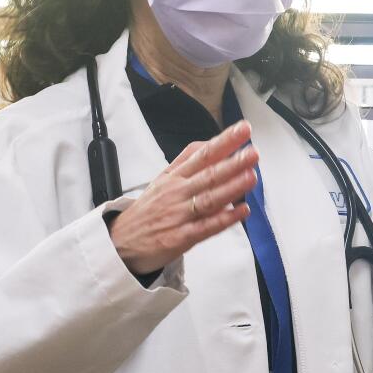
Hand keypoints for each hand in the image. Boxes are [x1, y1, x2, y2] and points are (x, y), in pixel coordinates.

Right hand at [108, 120, 256, 275]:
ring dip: (231, 188)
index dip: (224, 141)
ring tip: (251, 176)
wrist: (120, 241)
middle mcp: (178, 193)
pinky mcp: (180, 237)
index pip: (202, 154)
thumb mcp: (163, 178)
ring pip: (209, 199)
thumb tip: (210, 143)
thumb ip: (187, 160)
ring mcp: (179, 215)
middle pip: (208, 175)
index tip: (243, 130)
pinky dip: (224, 219)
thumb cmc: (148, 209)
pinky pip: (206, 228)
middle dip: (231, 163)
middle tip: (252, 152)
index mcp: (175, 176)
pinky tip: (241, 211)